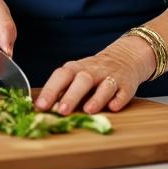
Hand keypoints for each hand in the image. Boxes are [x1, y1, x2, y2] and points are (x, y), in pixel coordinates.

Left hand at [36, 36, 155, 114]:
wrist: (125, 57)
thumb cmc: (93, 72)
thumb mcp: (76, 75)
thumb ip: (62, 91)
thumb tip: (43, 109)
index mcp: (76, 69)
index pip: (61, 76)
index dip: (50, 90)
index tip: (40, 106)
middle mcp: (93, 71)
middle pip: (82, 80)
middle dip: (71, 96)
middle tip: (61, 111)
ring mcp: (111, 77)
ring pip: (104, 85)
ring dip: (97, 98)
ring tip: (88, 111)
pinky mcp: (127, 85)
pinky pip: (123, 92)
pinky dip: (119, 99)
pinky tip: (114, 107)